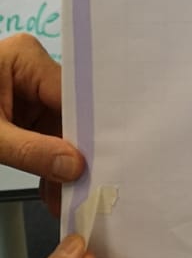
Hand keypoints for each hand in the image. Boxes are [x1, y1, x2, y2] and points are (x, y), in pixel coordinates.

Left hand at [0, 33, 83, 214]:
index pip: (69, 92)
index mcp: (24, 58)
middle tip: (92, 185)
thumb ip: (31, 151)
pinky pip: (42, 137)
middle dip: (74, 151)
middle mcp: (30, 70)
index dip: (87, 126)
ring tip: (70, 199)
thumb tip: (75, 167)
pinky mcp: (19, 113)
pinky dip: (45, 164)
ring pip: (57, 129)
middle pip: (67, 111)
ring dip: (61, 164)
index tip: (105, 159)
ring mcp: (25, 92)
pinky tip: (53, 193)